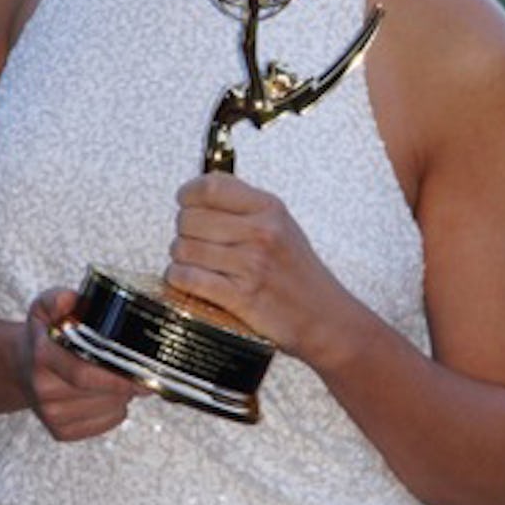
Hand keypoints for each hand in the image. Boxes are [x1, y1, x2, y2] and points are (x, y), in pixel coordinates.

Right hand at [20, 287, 149, 441]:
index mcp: (42, 356)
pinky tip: (106, 394)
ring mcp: (50, 415)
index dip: (116, 376)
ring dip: (123, 394)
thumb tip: (71, 300)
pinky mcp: (60, 433)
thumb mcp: (45, 307)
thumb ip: (58, 298)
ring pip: (109, 409)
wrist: (21, 367)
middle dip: (128, 383)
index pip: (83, 373)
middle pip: (102, 393)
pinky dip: (116, 409)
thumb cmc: (45, 334)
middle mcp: (43, 390)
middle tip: (141, 370)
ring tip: (117, 377)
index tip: (143, 371)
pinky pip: (106, 423)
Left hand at [167, 172, 334, 358]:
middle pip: (190, 219)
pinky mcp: (241, 296)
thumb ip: (245, 208)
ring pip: (184, 249)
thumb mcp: (282, 227)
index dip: (187, 194)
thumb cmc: (300, 275)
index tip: (185, 202)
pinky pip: (188, 278)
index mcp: (269, 209)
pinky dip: (179, 279)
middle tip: (192, 242)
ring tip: (193, 263)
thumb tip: (200, 194)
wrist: (325, 318)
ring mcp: (251, 265)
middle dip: (183, 232)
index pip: (210, 187)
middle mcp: (261, 232)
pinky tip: (186, 279)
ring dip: (180, 258)